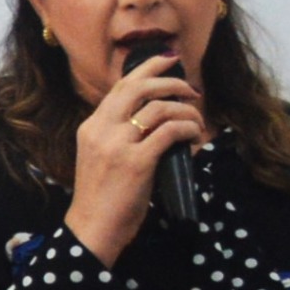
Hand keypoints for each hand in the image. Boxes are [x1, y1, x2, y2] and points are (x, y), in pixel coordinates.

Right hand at [63, 54, 202, 263]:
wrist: (92, 227)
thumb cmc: (101, 198)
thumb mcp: (101, 158)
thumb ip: (119, 138)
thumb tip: (157, 123)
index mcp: (91, 127)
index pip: (120, 88)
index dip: (146, 70)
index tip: (169, 61)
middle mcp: (101, 130)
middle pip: (137, 88)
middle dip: (169, 80)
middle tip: (191, 88)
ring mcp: (118, 145)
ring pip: (159, 109)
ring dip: (186, 111)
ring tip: (198, 123)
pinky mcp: (137, 162)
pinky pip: (170, 132)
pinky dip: (188, 129)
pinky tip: (195, 137)